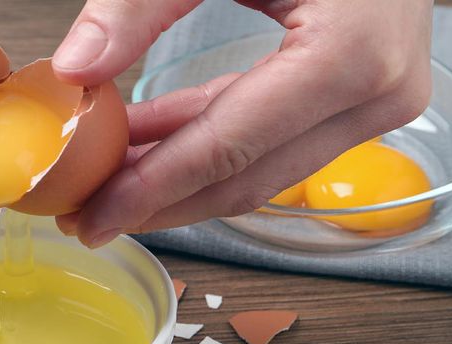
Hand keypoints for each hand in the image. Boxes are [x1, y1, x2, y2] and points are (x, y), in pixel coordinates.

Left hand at [51, 0, 432, 247]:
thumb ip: (139, 6)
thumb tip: (76, 68)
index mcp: (350, 54)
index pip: (228, 149)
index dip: (153, 189)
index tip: (96, 216)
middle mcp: (375, 94)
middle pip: (244, 179)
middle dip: (159, 203)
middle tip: (90, 216)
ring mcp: (372, 101)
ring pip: (257, 169)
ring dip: (177, 178)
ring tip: (108, 183)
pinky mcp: (355, 97)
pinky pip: (268, 138)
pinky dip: (205, 143)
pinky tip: (147, 145)